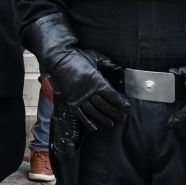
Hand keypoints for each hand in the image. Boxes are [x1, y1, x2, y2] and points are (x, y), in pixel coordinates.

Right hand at [24, 14, 126, 129]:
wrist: (59, 59)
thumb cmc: (78, 57)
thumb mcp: (95, 58)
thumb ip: (107, 64)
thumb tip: (119, 70)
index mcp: (97, 81)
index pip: (113, 96)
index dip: (121, 104)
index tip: (127, 108)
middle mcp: (89, 91)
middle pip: (105, 106)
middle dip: (115, 113)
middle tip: (122, 118)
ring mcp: (79, 97)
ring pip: (94, 112)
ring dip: (103, 119)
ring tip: (111, 124)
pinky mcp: (70, 100)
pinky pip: (80, 114)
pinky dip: (87, 122)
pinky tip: (94, 127)